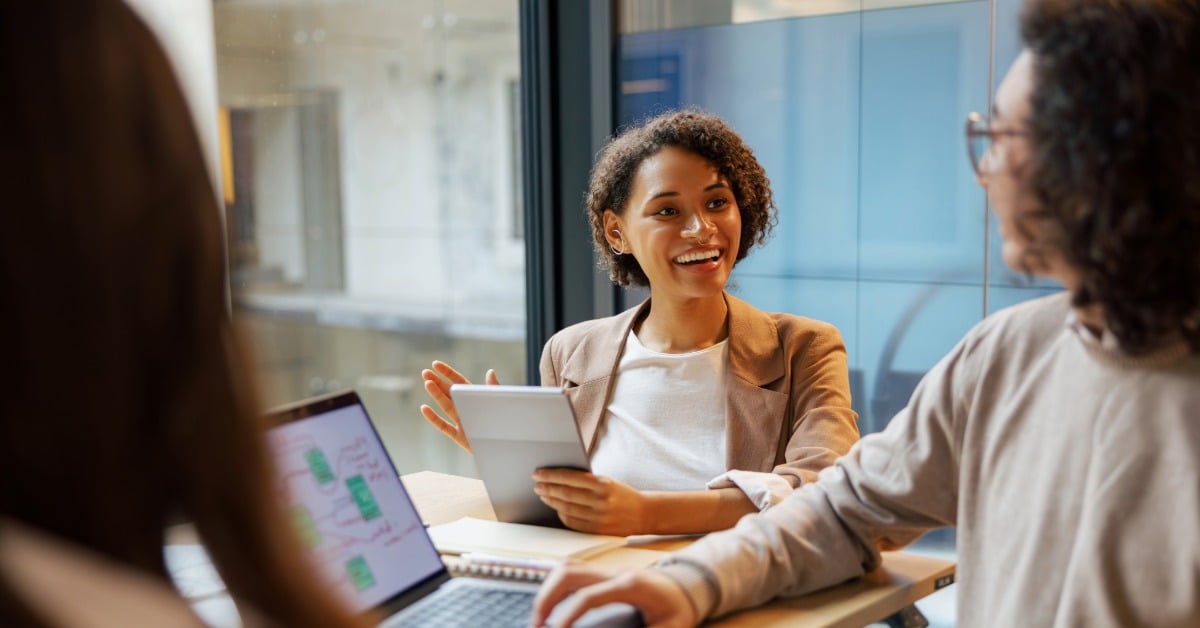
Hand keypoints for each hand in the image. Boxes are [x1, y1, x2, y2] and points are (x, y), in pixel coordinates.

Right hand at [418, 360, 498, 452]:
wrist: (509, 445)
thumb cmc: (507, 423)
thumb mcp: (502, 404)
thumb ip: (494, 389)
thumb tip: (490, 371)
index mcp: (476, 399)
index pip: (459, 383)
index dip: (447, 373)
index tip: (435, 364)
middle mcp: (467, 409)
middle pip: (449, 393)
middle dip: (437, 382)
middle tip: (425, 373)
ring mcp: (462, 423)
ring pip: (446, 407)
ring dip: (436, 395)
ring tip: (427, 383)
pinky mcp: (461, 437)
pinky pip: (445, 427)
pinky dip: (434, 419)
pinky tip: (424, 408)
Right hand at [531, 562, 696, 627]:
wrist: (690, 583)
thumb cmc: (679, 606)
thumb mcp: (669, 627)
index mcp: (629, 585)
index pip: (587, 597)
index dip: (567, 616)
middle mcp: (614, 572)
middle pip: (569, 573)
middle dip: (546, 598)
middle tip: (536, 625)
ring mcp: (607, 568)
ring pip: (566, 567)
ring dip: (548, 589)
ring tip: (539, 617)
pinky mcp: (603, 571)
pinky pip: (572, 570)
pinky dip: (555, 585)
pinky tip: (552, 605)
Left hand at [532, 469, 647, 535]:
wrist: (644, 513)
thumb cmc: (622, 495)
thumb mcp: (608, 482)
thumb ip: (587, 481)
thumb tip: (559, 478)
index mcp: (603, 484)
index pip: (570, 478)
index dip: (551, 475)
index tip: (538, 473)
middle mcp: (601, 501)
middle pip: (565, 494)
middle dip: (547, 488)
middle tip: (537, 485)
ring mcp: (599, 517)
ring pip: (566, 509)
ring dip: (551, 501)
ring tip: (543, 495)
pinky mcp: (597, 530)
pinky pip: (573, 523)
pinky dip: (562, 515)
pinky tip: (557, 509)